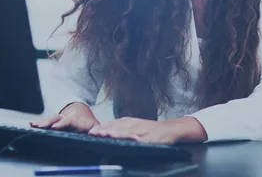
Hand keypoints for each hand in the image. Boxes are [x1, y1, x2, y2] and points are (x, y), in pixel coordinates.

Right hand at [30, 102, 99, 132]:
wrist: (82, 113)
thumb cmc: (89, 124)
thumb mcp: (96, 127)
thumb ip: (98, 131)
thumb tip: (98, 134)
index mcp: (78, 121)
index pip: (70, 122)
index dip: (63, 124)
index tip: (55, 127)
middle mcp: (68, 118)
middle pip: (59, 119)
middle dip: (50, 122)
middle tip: (42, 126)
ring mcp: (60, 119)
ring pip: (52, 119)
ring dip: (43, 122)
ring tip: (34, 125)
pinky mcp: (54, 121)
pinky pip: (46, 122)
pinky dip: (39, 123)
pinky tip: (30, 124)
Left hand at [89, 116, 207, 143]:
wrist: (171, 129)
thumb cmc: (152, 130)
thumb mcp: (136, 128)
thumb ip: (122, 131)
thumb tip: (108, 134)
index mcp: (129, 122)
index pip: (112, 124)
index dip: (101, 127)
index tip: (90, 131)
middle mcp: (134, 124)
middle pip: (116, 127)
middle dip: (104, 130)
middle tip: (92, 133)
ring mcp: (141, 130)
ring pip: (125, 131)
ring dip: (114, 132)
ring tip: (104, 134)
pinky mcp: (149, 137)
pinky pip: (139, 137)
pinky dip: (131, 137)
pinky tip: (126, 138)